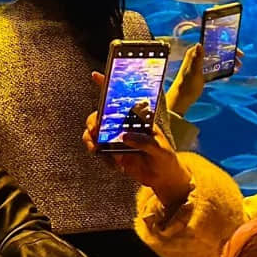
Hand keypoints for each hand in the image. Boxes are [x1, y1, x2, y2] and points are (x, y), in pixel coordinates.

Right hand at [84, 74, 190, 208]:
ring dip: (91, 139)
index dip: (108, 85)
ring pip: (94, 132)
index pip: (122, 98)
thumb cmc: (166, 159)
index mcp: (137, 118)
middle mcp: (123, 125)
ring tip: (97, 149)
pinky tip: (113, 165)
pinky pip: (97, 149)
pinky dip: (100, 155)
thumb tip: (124, 136)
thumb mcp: (161, 149)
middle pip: (100, 115)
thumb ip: (145, 142)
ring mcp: (116, 138)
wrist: (164, 180)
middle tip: (95, 132)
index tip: (96, 75)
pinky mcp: (112, 152)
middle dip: (93, 121)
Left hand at [168, 42, 244, 116]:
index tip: (236, 49)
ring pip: (216, 60)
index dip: (224, 45)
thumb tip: (200, 44)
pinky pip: (215, 68)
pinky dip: (223, 69)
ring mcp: (200, 65)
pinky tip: (232, 72)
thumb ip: (197, 58)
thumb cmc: (186, 85)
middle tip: (240, 59)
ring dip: (228, 61)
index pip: (211, 44)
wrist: (181, 99)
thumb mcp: (194, 71)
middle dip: (229, 54)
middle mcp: (196, 57)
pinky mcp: (202, 73)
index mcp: (193, 54)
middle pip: (215, 52)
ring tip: (238, 66)